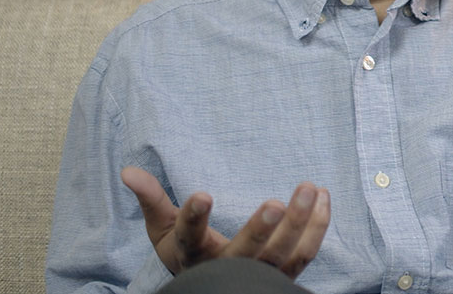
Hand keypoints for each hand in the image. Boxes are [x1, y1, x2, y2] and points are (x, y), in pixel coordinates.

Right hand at [120, 166, 330, 278]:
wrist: (209, 285)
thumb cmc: (185, 249)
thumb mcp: (162, 228)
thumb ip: (151, 199)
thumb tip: (128, 170)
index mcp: (193, 255)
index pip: (190, 237)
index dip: (195, 218)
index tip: (204, 194)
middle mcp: (226, 269)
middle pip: (247, 253)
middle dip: (263, 228)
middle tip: (278, 200)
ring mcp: (258, 275)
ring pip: (283, 254)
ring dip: (300, 222)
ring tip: (311, 187)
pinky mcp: (282, 274)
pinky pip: (305, 253)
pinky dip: (317, 226)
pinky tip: (324, 197)